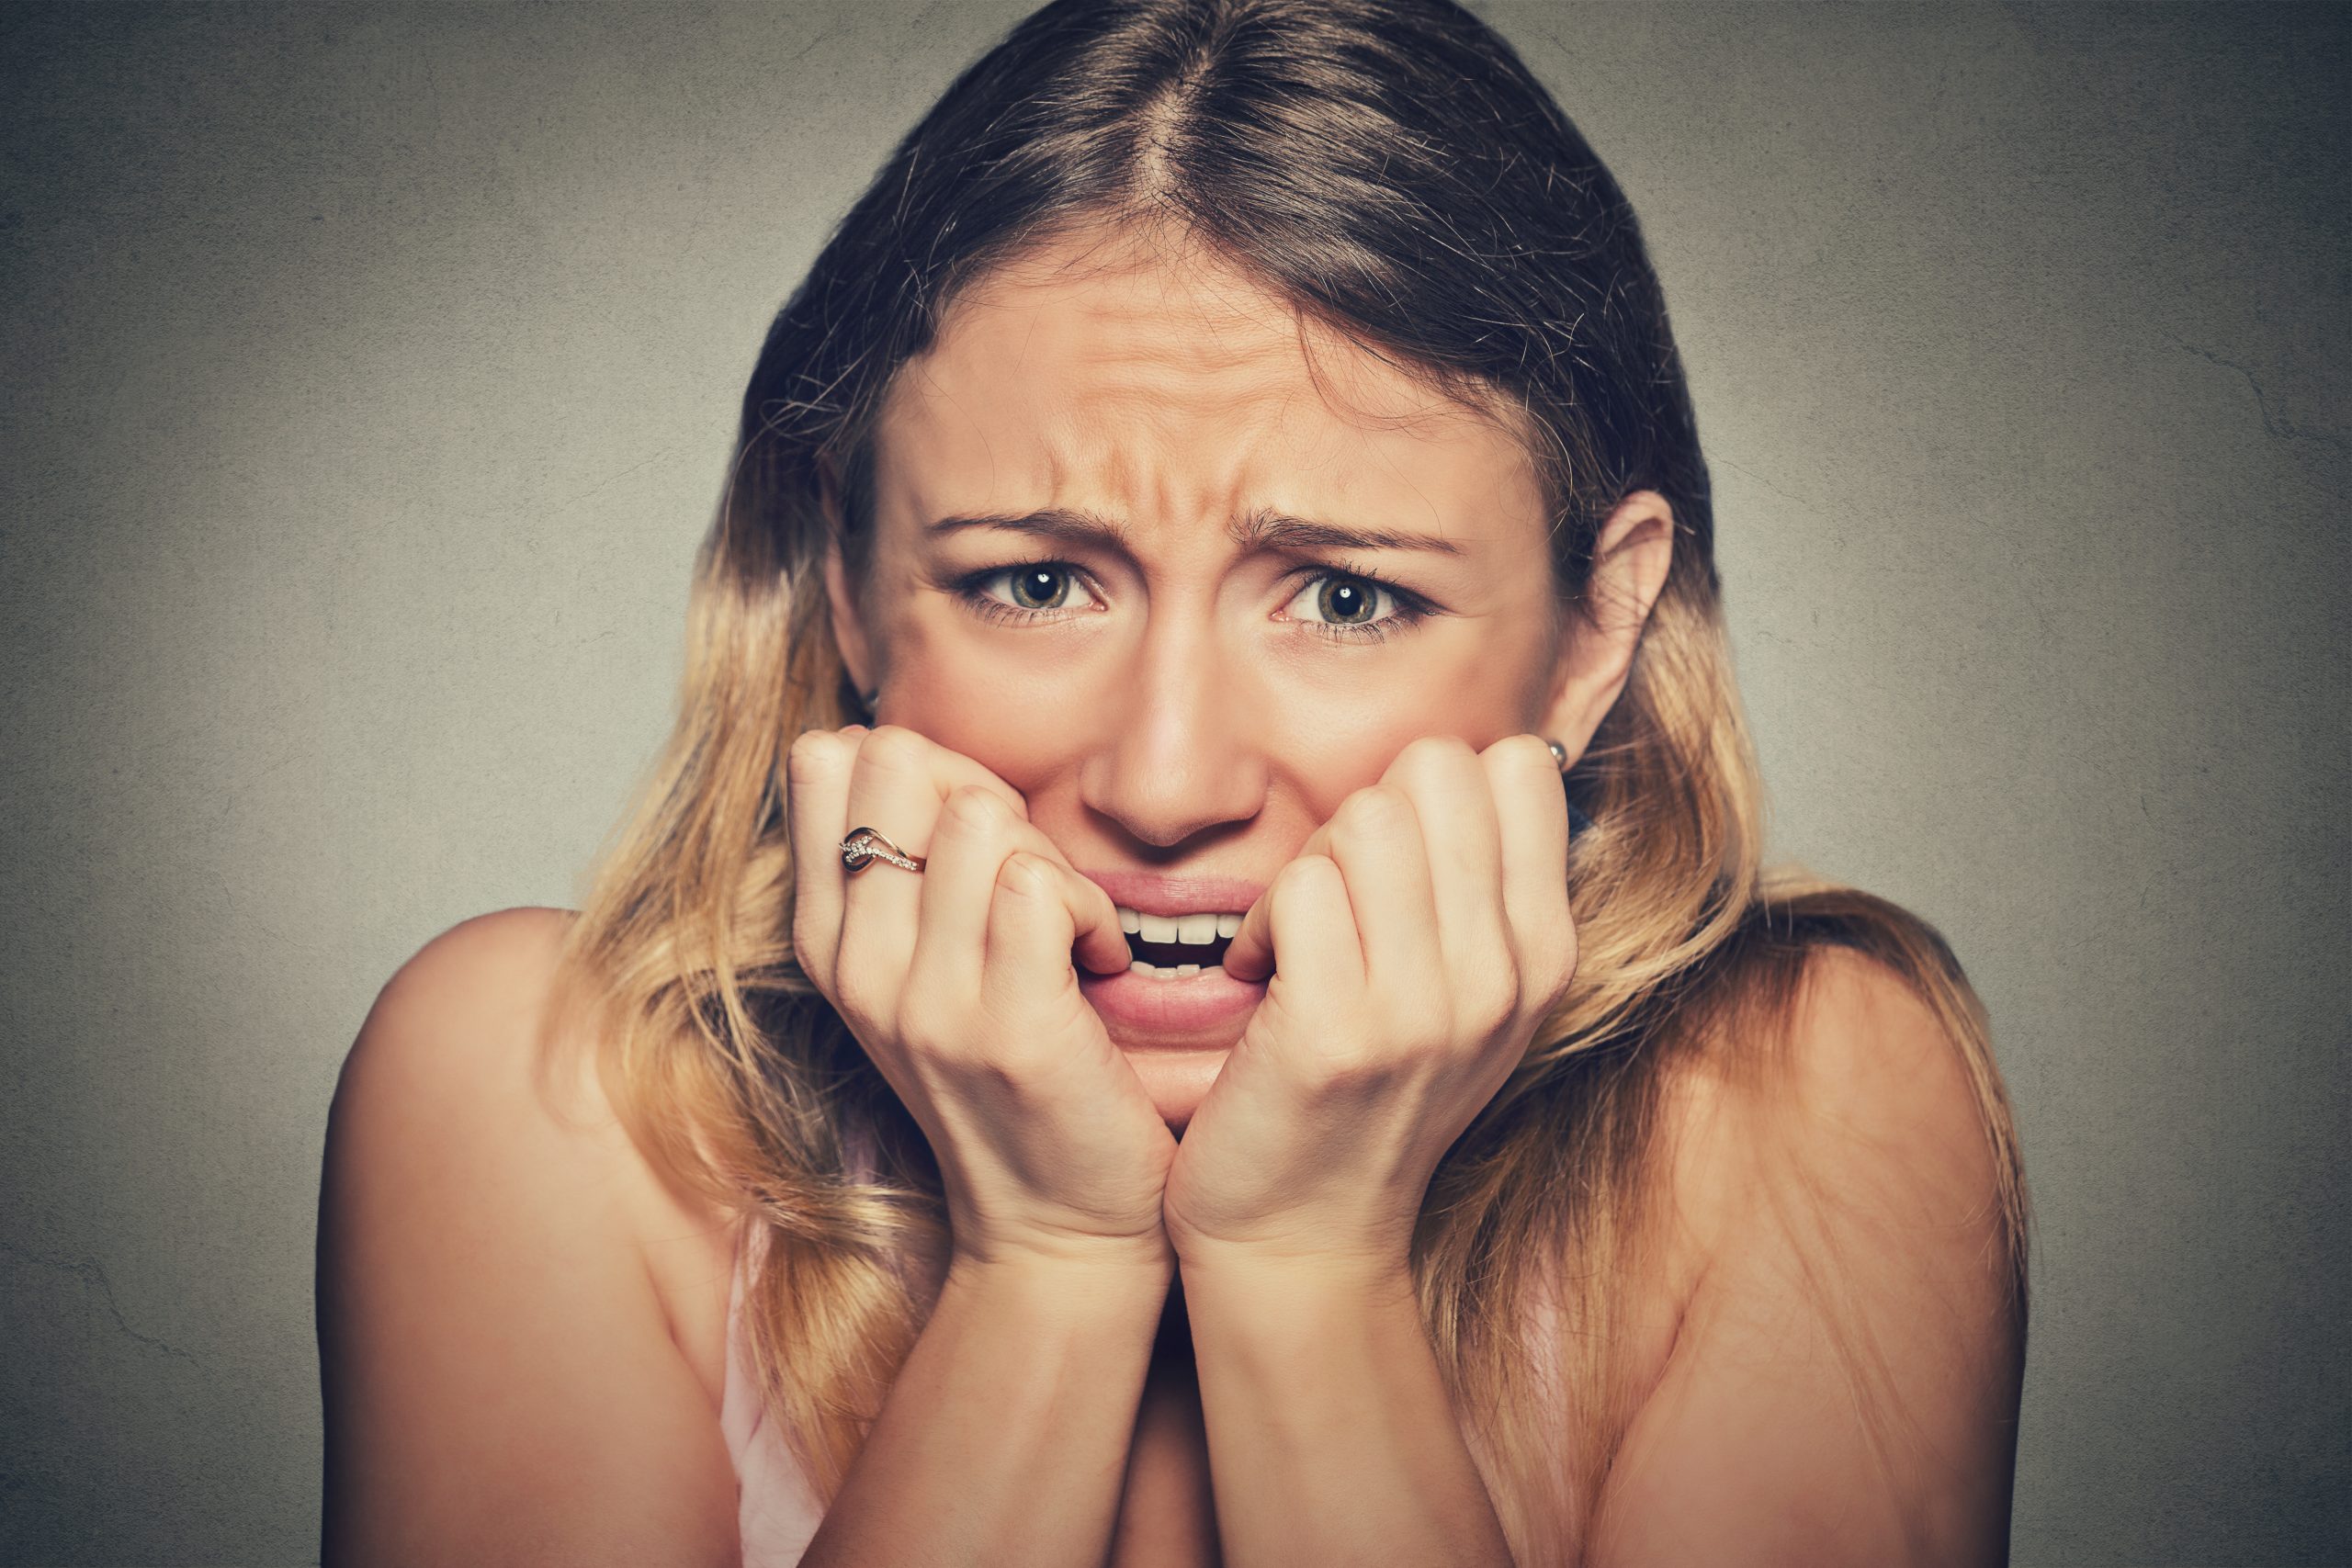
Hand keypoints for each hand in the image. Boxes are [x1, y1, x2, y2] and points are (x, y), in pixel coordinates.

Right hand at [787, 724, 1177, 1271]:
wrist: (1058, 1229)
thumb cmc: (1007, 1078)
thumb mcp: (916, 973)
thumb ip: (899, 866)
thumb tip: (892, 742)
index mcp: (825, 940)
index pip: (831, 758)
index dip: (927, 770)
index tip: (974, 848)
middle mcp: (858, 966)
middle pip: (906, 764)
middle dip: (988, 797)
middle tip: (1029, 884)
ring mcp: (926, 1001)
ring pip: (983, 819)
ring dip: (1051, 861)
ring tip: (1065, 937)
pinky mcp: (1008, 1029)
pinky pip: (1044, 885)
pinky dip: (1093, 912)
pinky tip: (1098, 969)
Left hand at [1161, 735, 1577, 1271]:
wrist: (1301, 1237)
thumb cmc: (1369, 1094)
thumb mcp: (1467, 996)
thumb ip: (1483, 886)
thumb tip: (1475, 761)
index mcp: (1544, 953)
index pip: (1515, 765)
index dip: (1433, 790)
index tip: (1397, 868)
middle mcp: (1502, 976)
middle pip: (1434, 773)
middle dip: (1363, 813)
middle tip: (1332, 900)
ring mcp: (1426, 1008)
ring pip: (1365, 820)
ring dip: (1308, 865)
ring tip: (1294, 938)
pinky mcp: (1339, 1032)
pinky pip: (1300, 887)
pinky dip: (1258, 919)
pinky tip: (1255, 975)